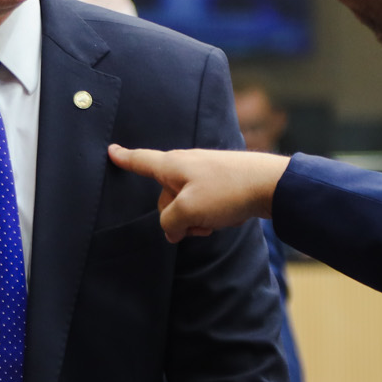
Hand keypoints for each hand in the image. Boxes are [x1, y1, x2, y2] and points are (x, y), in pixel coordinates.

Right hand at [106, 145, 289, 242]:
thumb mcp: (188, 211)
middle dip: (175, 217)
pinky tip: (222, 219)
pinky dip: (208, 216)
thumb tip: (171, 230)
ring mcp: (203, 174)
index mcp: (172, 166)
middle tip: (196, 222)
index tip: (111, 151)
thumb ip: (169, 222)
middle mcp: (185, 166)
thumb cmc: (227, 191)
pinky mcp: (220, 183)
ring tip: (212, 222)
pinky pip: (202, 204)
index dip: (125, 158)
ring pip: (184, 205)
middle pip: (164, 197)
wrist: (270, 185)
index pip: (141, 161)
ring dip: (194, 220)